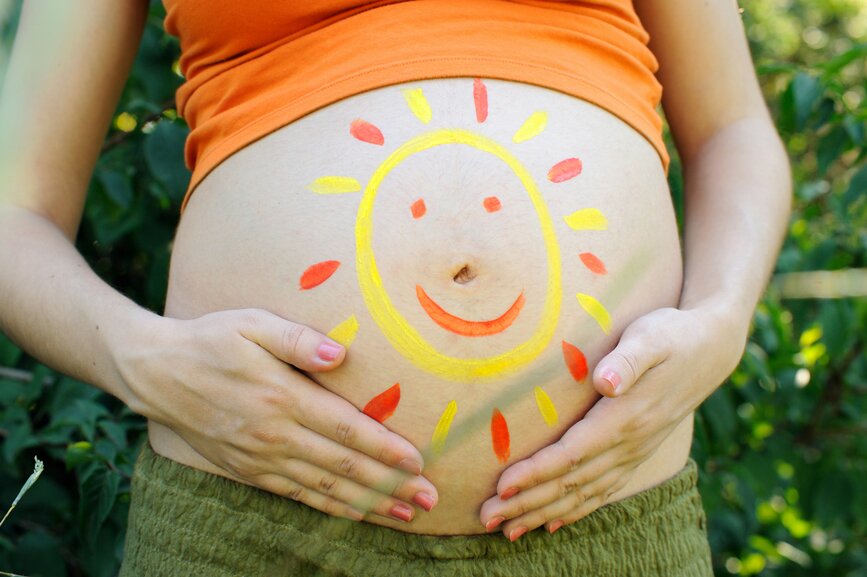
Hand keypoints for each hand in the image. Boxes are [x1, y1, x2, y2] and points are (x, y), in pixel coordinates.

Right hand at [114, 308, 437, 523]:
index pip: (345, 430)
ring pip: (325, 489)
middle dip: (391, 484)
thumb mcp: (250, 323)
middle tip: (430, 498)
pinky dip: (331, 508)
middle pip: (344, 467)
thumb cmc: (211, 340)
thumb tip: (339, 354)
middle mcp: (275, 435)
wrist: (158, 373)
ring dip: (369, 503)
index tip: (418, 462)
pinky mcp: (249, 470)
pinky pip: (298, 496)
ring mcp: (261, 458)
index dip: (384, 448)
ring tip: (407, 515)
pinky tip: (357, 513)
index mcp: (282, 397)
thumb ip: (296, 339)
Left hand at [479, 305, 746, 539]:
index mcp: (626, 417)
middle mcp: (630, 443)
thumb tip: (606, 382)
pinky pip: (603, 490)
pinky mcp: (637, 452)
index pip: (572, 453)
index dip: (536, 472)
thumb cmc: (672, 335)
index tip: (502, 486)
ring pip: (584, 493)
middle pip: (571, 482)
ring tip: (509, 531)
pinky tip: (554, 522)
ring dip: (544, 512)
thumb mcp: (652, 337)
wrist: (711, 349)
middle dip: (527, 502)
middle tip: (486, 519)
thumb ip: (629, 360)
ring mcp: (634, 452)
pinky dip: (576, 509)